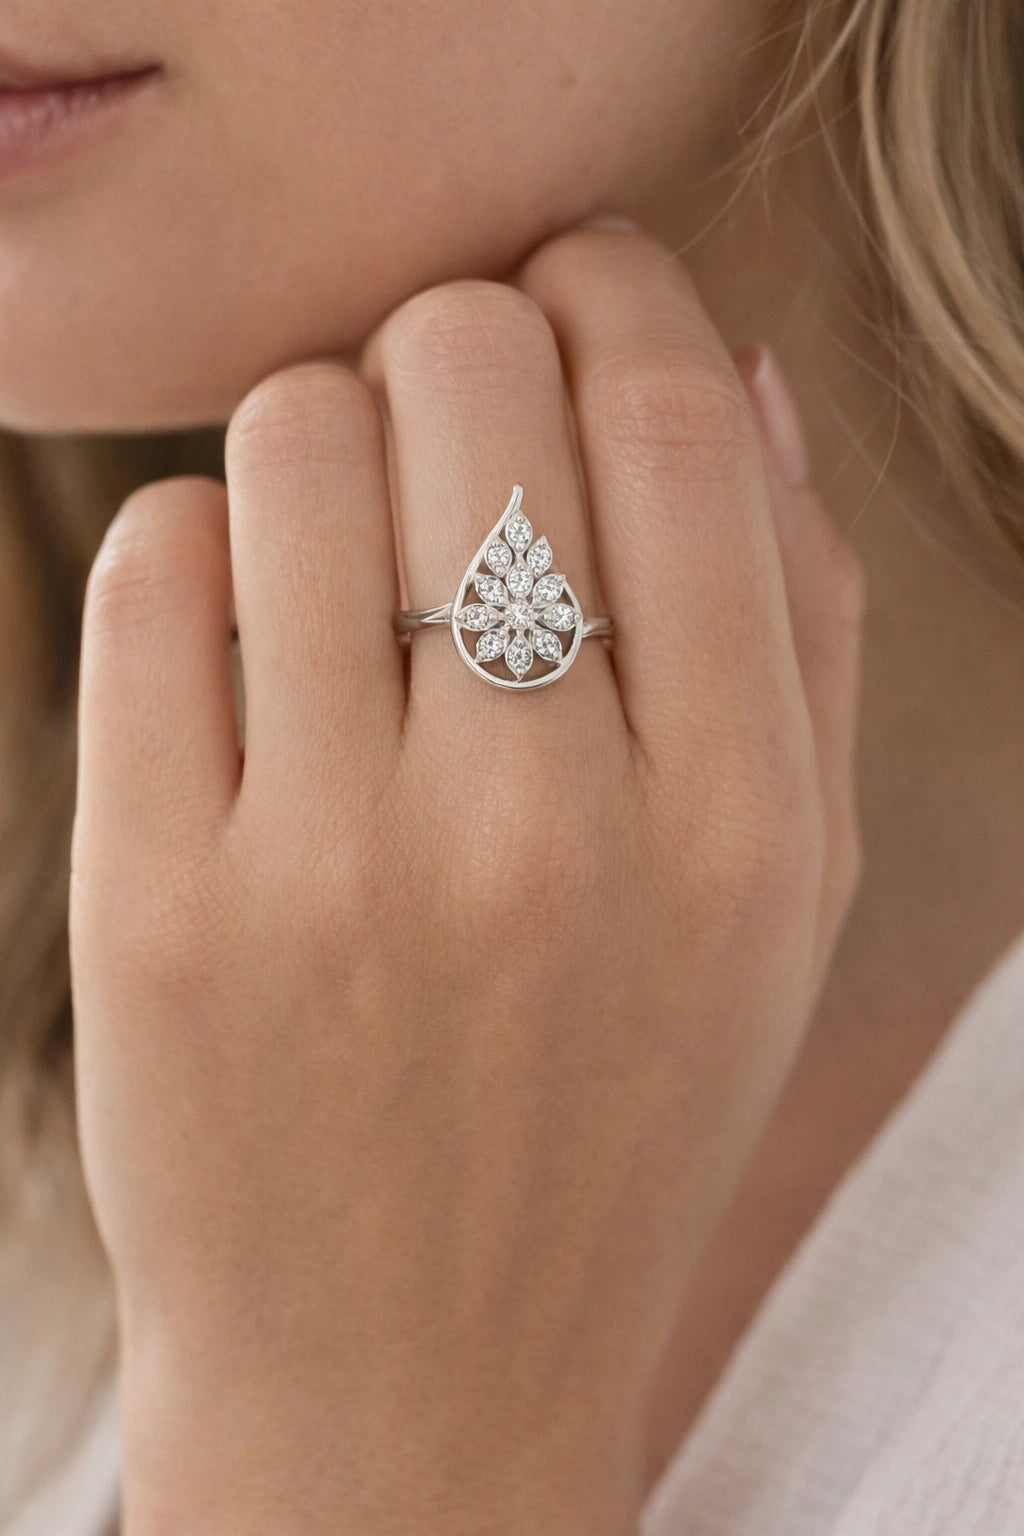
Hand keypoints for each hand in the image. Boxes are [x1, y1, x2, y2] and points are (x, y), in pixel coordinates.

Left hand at [70, 225, 862, 1535]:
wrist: (406, 1385)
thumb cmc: (609, 1122)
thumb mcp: (778, 908)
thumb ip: (799, 635)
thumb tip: (734, 378)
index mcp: (735, 825)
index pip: (672, 417)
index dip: (611, 287)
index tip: (573, 284)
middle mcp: (543, 833)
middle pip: (471, 372)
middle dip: (460, 341)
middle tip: (453, 424)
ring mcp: (334, 872)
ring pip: (293, 435)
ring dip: (321, 429)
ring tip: (348, 538)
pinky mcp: (155, 909)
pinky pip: (154, 566)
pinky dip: (198, 541)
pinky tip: (246, 629)